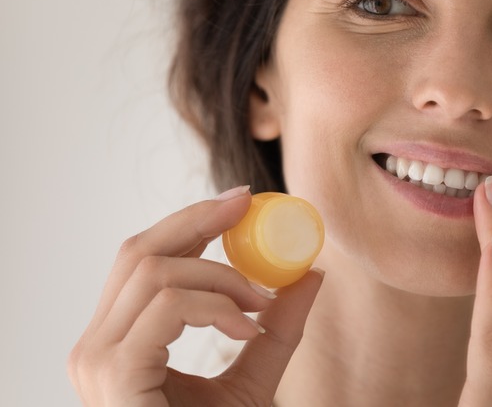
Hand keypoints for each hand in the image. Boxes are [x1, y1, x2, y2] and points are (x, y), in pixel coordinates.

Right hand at [68, 187, 324, 405]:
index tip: (241, 201)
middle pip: (139, 251)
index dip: (190, 221)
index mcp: (120, 339)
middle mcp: (96, 345)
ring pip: (155, 272)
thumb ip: (278, 326)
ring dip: (220, 276)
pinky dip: (214, 304)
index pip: (146, 259)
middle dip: (198, 222)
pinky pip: (165, 306)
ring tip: (258, 304)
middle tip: (250, 209)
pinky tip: (245, 328)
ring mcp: (97, 360)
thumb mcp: (256, 375)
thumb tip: (311, 274)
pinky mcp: (114, 374)